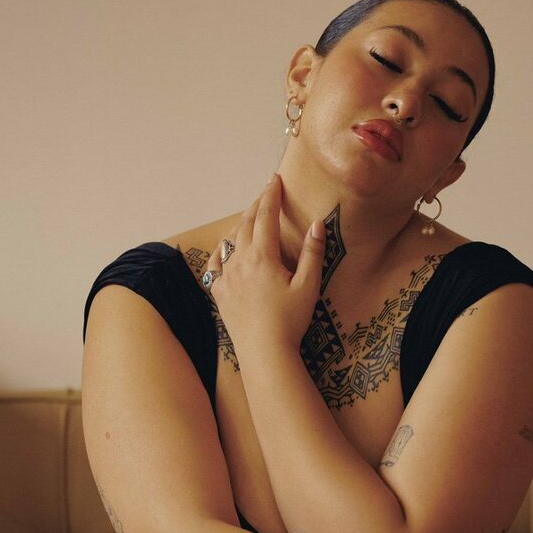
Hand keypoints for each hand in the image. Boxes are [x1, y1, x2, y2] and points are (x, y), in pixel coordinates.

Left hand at [204, 174, 325, 351]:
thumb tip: (317, 224)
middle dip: (257, 205)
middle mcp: (240, 261)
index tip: (275, 180)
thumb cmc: (290, 322)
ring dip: (240, 225)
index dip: (271, 195)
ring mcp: (227, 277)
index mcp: (263, 256)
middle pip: (246, 223)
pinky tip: (225, 250)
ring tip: (249, 218)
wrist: (264, 353)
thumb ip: (313, 253)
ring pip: (230, 241)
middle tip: (266, 193)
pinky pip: (215, 265)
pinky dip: (221, 252)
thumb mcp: (309, 286)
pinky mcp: (220, 293)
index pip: (266, 215)